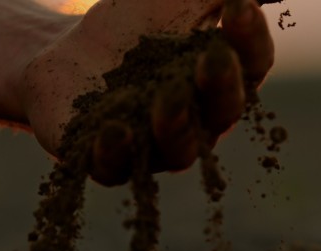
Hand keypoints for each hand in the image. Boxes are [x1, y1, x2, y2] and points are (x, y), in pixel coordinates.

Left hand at [22, 0, 273, 185]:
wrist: (68, 51)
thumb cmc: (131, 21)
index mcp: (222, 76)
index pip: (251, 62)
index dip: (250, 38)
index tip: (240, 7)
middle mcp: (198, 120)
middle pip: (222, 110)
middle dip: (220, 85)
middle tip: (213, 59)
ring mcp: (155, 146)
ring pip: (177, 148)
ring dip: (175, 125)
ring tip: (169, 97)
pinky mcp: (108, 161)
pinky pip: (116, 166)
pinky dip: (115, 151)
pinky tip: (112, 129)